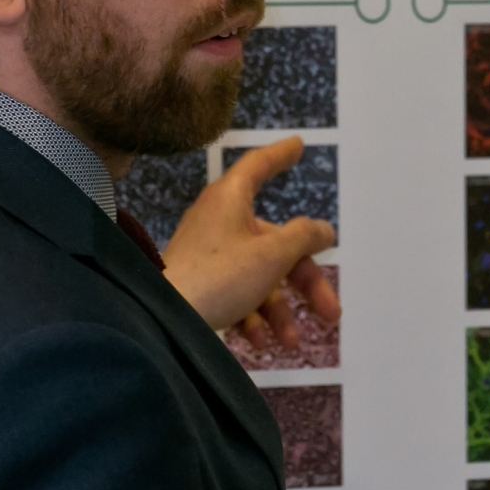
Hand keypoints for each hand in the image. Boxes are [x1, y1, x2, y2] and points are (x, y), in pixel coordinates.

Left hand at [160, 137, 339, 345]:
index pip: (259, 165)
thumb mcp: (271, 256)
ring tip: (291, 343)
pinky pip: (235, 293)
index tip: (299, 145)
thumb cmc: (218, 277)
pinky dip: (251, 316)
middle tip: (329, 312)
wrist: (160, 320)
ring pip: (257, 274)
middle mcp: (219, 221)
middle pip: (274, 241)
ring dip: (279, 310)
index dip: (281, 155)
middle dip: (304, 282)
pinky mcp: (198, 283)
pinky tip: (261, 344)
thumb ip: (303, 238)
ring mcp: (207, 253)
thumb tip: (324, 229)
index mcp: (231, 200)